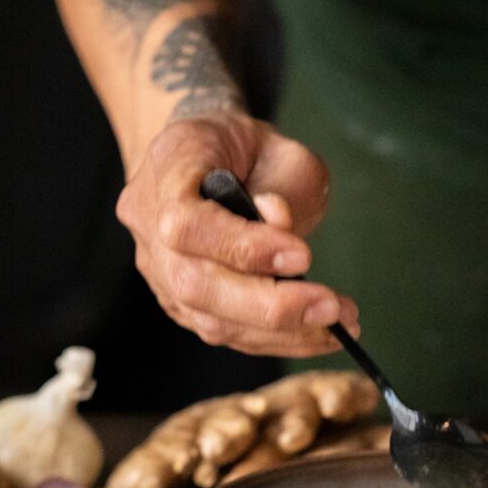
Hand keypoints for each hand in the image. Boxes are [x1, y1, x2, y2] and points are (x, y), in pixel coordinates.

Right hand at [116, 112, 359, 355]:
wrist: (209, 160)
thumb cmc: (247, 151)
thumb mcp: (279, 149)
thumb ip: (283, 185)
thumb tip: (279, 225)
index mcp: (166, 169)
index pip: (188, 224)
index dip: (242, 247)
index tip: (303, 256)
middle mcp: (149, 225)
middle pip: (194, 285)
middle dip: (270, 305)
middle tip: (332, 307)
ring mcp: (158, 270)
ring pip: (209, 320)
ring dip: (282, 331)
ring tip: (339, 324)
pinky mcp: (180, 303)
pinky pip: (224, 331)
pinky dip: (276, 338)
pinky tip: (318, 332)